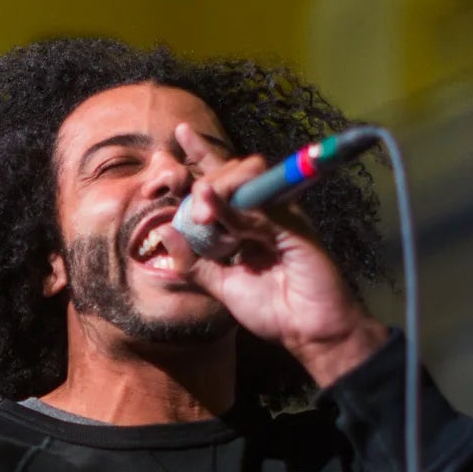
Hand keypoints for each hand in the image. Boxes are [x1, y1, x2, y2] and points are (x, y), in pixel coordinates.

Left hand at [173, 122, 388, 387]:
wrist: (309, 333)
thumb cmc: (272, 308)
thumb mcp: (221, 286)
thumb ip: (194, 262)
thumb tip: (163, 232)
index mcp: (246, 221)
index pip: (221, 179)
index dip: (201, 156)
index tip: (177, 137)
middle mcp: (265, 211)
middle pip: (232, 171)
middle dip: (202, 180)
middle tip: (186, 205)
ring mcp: (282, 215)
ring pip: (247, 178)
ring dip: (217, 189)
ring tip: (199, 212)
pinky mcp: (295, 227)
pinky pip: (260, 209)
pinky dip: (234, 209)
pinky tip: (212, 212)